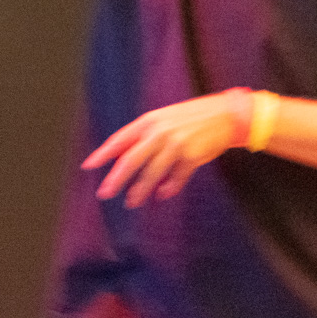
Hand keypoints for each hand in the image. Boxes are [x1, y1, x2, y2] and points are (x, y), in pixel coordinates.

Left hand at [82, 89, 249, 206]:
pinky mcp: (192, 158)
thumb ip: (146, 136)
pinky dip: (168, 188)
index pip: (120, 139)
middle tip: (105, 193)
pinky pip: (175, 179)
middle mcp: (160, 133)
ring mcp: (176, 145)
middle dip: (116, 179)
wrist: (227, 115)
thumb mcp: (165, 119)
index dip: (103, 154)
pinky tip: (162, 194)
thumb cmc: (193, 117)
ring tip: (132, 202)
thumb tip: (125, 159)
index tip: (89, 166)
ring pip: (151, 174)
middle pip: (131, 160)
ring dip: (140, 190)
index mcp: (149, 121)